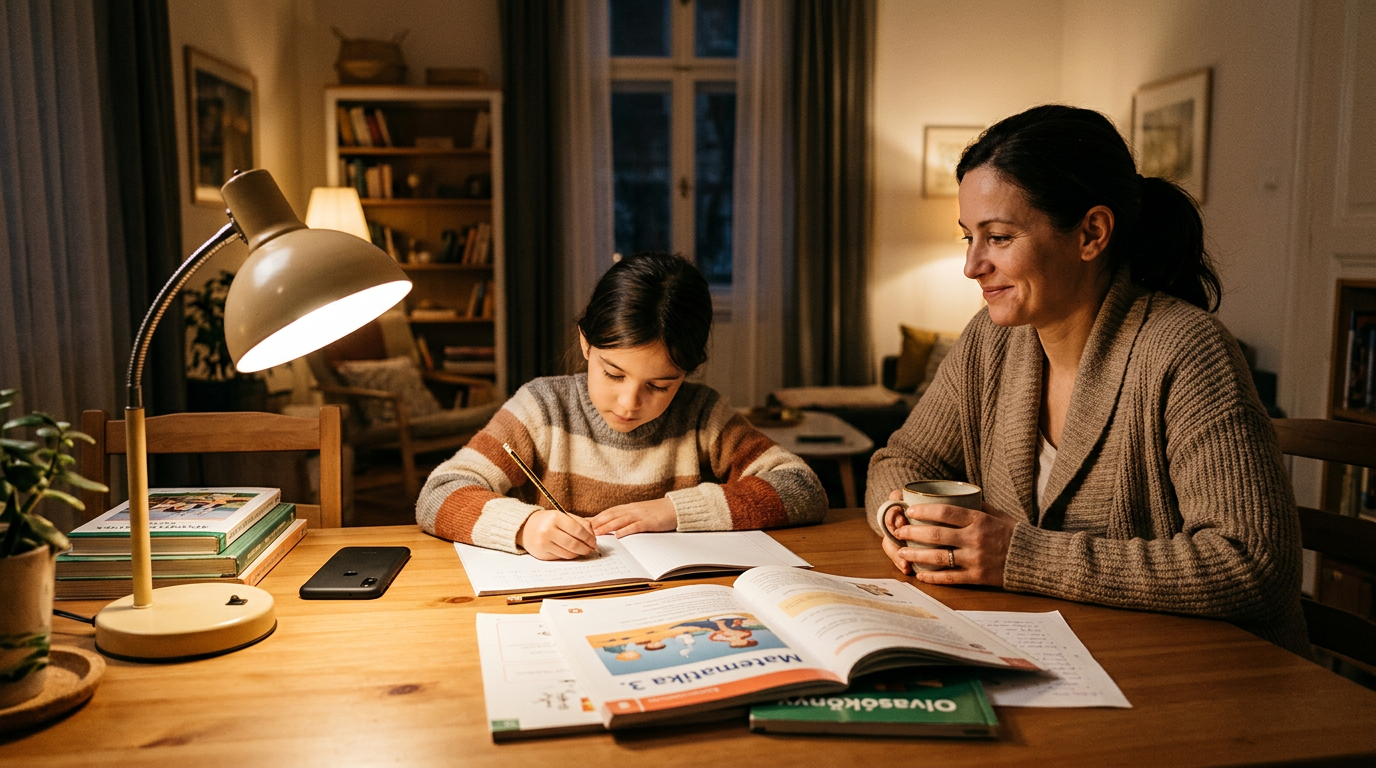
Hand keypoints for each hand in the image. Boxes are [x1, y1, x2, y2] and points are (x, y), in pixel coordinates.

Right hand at [519, 508, 596, 559]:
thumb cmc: (548, 521)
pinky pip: (561, 557)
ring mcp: (543, 543)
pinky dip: (569, 555)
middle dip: (586, 548)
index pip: (577, 530)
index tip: (594, 541)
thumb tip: (593, 534)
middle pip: (574, 544)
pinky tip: (571, 551)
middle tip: (591, 548)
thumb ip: (580, 523)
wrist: (526, 528)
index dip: (588, 538)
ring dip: (579, 553)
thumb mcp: (563, 516)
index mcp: (555, 518)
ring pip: (568, 553)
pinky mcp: (542, 554)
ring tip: (582, 550)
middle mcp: (548, 531)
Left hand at [590, 497, 677, 536]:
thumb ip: (627, 518)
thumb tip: (613, 527)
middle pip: (611, 515)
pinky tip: (618, 535)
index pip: (609, 512)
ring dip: (607, 526)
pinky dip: (626, 530)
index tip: (585, 524)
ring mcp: (641, 515)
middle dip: (598, 522)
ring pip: (620, 520)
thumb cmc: (657, 512)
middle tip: (586, 530)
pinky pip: (636, 526)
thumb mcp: (639, 513)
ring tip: (597, 533)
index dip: (597, 517)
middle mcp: (632, 510)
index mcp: (629, 508)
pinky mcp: (649, 522)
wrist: (675, 508)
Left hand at [881, 492, 1016, 586]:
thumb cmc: (1015, 534)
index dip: (924, 511)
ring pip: (938, 557)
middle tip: (898, 531)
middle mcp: (975, 539)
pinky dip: (933, 577)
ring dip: (916, 555)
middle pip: (936, 534)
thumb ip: (976, 506)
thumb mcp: (998, 514)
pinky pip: (950, 577)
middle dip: (913, 532)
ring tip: (901, 552)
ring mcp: (975, 559)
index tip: (909, 511)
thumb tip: (955, 495)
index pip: (946, 512)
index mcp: (979, 520)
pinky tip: (920, 575)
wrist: (1036, 560)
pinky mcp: (977, 576)